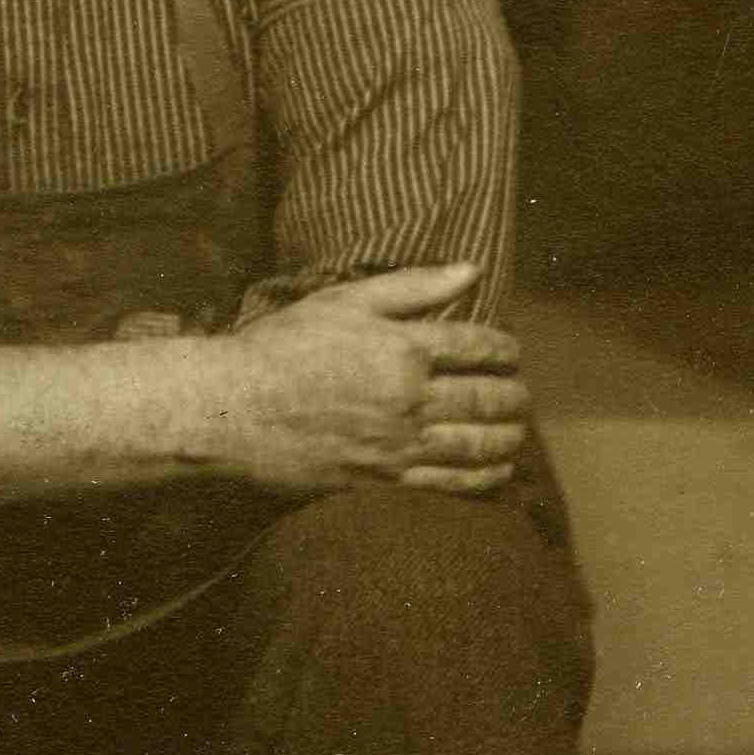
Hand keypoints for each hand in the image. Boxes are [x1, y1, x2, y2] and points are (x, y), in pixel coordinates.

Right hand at [203, 265, 530, 497]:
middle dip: (515, 395)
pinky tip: (496, 471)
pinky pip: (453, 484)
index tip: (511, 352)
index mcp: (404, 348)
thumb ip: (412, 286)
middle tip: (522, 393)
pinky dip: (485, 477)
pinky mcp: (385, 481)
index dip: (505, 349)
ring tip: (516, 430)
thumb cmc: (281, 349)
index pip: (479, 346)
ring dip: (508, 436)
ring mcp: (400, 444)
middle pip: (488, 398)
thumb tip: (471, 270)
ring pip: (479, 443)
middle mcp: (411, 398)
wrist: (231, 411)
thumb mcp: (342, 302)